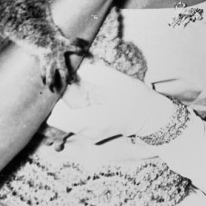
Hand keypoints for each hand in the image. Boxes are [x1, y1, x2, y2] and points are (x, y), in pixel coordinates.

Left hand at [46, 61, 174, 142]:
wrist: (150, 116)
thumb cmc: (136, 98)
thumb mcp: (120, 82)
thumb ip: (98, 75)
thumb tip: (80, 68)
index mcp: (94, 120)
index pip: (58, 116)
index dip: (56, 102)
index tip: (63, 89)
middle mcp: (88, 132)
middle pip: (58, 121)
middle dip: (59, 106)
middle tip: (70, 91)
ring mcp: (90, 136)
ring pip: (65, 124)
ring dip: (68, 110)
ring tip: (81, 96)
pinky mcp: (92, 137)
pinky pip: (75, 126)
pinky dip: (75, 115)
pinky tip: (89, 104)